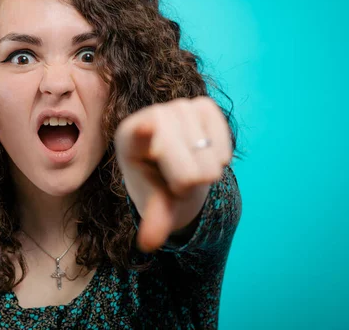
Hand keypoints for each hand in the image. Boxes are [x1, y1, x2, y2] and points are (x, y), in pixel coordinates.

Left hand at [114, 97, 232, 251]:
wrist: (179, 172)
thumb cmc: (160, 189)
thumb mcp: (156, 206)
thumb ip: (154, 220)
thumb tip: (148, 244)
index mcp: (128, 139)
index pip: (137, 135)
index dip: (143, 132)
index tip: (146, 127)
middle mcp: (149, 115)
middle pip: (180, 154)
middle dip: (187, 179)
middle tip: (179, 183)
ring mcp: (176, 106)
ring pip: (204, 147)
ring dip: (205, 169)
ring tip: (192, 170)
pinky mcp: (201, 104)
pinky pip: (220, 130)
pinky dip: (221, 152)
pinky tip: (212, 158)